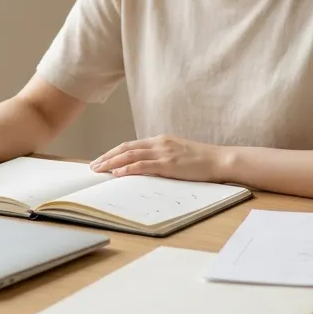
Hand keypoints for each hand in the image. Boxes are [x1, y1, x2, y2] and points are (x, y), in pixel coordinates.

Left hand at [89, 134, 226, 182]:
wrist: (219, 160)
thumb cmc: (201, 160)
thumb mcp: (178, 153)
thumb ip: (162, 156)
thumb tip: (146, 166)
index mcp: (160, 140)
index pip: (130, 145)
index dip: (113, 152)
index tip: (101, 159)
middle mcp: (159, 143)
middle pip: (126, 148)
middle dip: (107, 157)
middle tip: (93, 166)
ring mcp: (163, 152)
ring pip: (130, 155)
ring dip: (111, 163)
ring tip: (99, 170)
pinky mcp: (168, 164)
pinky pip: (143, 165)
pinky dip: (127, 168)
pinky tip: (117, 173)